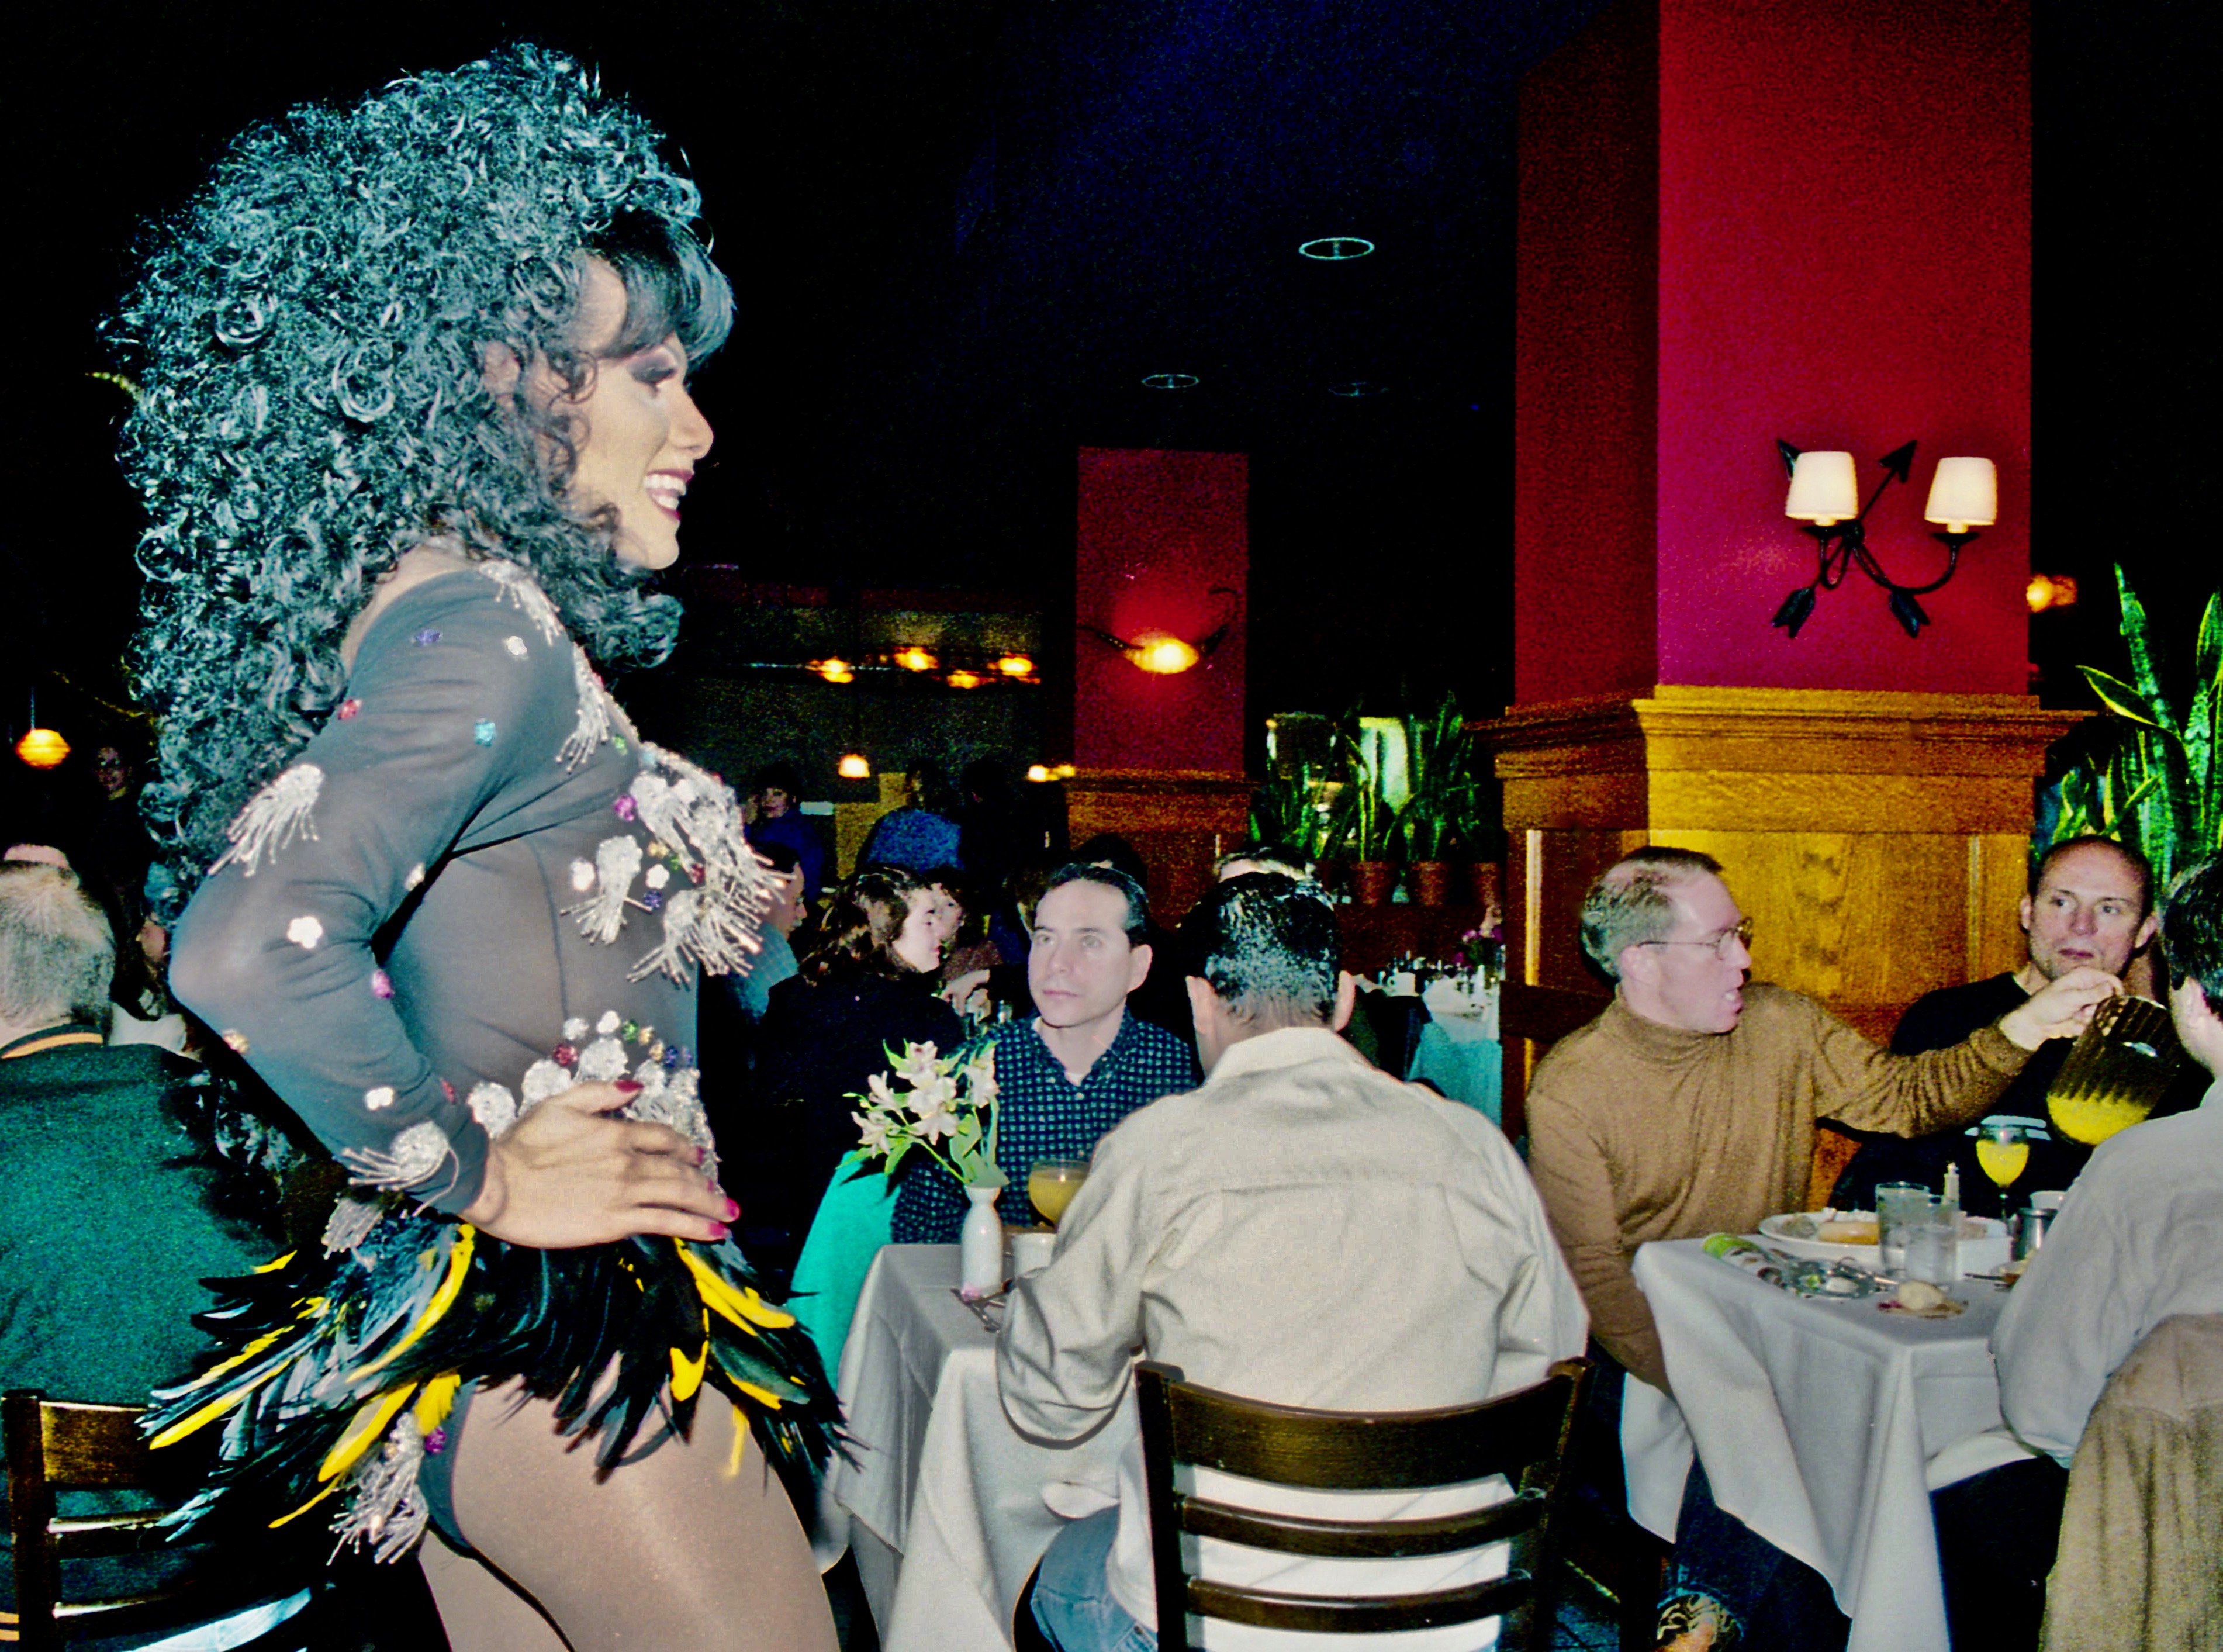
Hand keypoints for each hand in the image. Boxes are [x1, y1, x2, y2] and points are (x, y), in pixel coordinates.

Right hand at [459, 1080, 735, 1247]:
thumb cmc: (522, 1144)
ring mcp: (624, 1192)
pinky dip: (694, 1227)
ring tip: (729, 1214)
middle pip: (679, 1169)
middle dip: (705, 1181)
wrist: (497, 1182)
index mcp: (616, 1132)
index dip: (685, 1148)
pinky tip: (713, 1233)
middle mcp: (628, 1161)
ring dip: (710, 1205)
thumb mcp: (561, 1104)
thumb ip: (602, 1093)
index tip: (698, 1157)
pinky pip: (664, 1223)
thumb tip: (636, 1087)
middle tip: (722, 1193)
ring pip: (680, 1195)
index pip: (663, 1138)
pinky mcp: (615, 1222)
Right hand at [941, 968, 991, 1018]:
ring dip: (956, 1001)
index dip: (942, 1003)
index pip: (942, 997)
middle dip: (950, 1003)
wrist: (974, 978)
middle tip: (952, 1010)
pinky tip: (963, 1002)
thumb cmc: (965, 987)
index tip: (944, 1009)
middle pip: (948, 997)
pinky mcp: (962, 986)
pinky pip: (959, 994)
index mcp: (948, 988)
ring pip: (954, 996)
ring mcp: (956, 986)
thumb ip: (961, 1007)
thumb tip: (961, 1015)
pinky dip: (960, 998)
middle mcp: (951, 986)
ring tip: (958, 1007)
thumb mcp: (962, 998)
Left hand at [1999, 966, 2119, 1050]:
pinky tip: (2073, 1023)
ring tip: (2076, 1017)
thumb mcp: (2070, 998)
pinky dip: (2086, 1024)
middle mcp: (2089, 987)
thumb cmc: (2047, 1005)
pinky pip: (2096, 1022)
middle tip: (2085, 1012)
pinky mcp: (2086, 1015)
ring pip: (2104, 1012)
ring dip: (2092, 1017)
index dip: (2116, 991)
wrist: (2034, 1024)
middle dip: (2101, 1008)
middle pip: (2111, 998)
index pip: (2111, 980)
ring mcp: (2088, 1002)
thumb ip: (2092, 994)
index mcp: (2084, 975)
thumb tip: (2111, 987)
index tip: (2114, 1004)